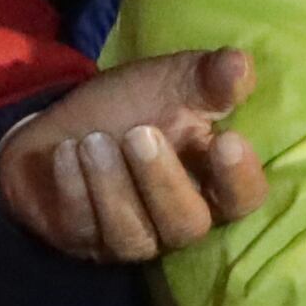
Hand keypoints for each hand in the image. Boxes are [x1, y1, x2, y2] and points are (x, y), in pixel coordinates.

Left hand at [0, 47, 271, 262]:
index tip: (226, 139)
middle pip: (186, 224)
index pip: (243, 198)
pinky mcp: (82, 242)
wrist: (62, 125)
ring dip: (111, 184)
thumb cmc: (131, 107)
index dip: (239, 178)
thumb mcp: (172, 82)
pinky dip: (74, 188)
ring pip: (131, 235)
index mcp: (212, 184)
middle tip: (139, 133)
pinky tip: (66, 152)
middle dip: (162, 180)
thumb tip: (240, 63)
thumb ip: (209, 77)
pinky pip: (82, 228)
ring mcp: (129, 239)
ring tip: (93, 140)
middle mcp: (176, 222)